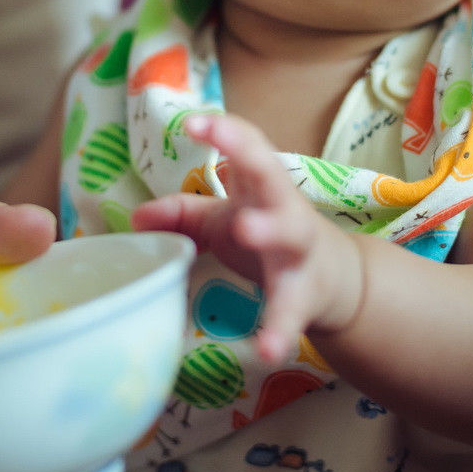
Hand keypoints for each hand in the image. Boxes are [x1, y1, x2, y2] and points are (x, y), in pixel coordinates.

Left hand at [131, 113, 363, 361]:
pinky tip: (265, 349)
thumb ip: (182, 214)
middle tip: (224, 152)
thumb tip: (136, 218)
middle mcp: (285, 208)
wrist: (336, 279)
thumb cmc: (269, 234)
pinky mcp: (305, 293)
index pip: (248, 146)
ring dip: (269, 229)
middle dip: (252, 160)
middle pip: (273, 177)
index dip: (225, 131)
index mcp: (262, 184)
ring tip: (245, 230)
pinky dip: (279, 330)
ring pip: (290, 234)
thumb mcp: (224, 218)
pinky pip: (291, 311)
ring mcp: (299, 250)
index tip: (192, 122)